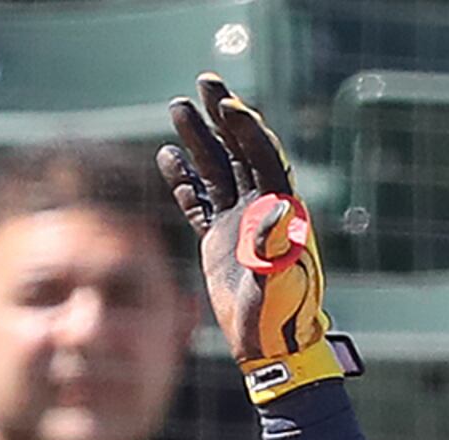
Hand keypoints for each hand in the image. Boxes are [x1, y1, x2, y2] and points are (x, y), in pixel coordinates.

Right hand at [160, 72, 340, 398]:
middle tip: (203, 82)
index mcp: (280, 210)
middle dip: (220, 117)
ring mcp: (237, 221)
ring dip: (197, 141)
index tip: (226, 105)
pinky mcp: (218, 240)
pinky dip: (183, 180)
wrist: (271, 347)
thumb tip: (275, 211)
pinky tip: (167, 157)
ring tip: (176, 109)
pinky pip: (199, 201)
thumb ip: (274, 250)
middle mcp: (260, 207)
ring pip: (215, 170)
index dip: (245, 128)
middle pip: (238, 151)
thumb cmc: (281, 317)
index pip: (262, 156)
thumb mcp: (280, 284)